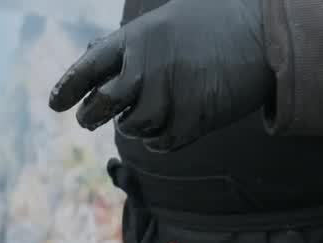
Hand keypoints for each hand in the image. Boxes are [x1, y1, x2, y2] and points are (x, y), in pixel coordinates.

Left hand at [48, 0, 272, 152]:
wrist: (267, 34)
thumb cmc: (213, 25)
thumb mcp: (167, 21)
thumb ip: (131, 43)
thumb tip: (92, 55)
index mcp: (138, 38)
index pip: (90, 66)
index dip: (69, 86)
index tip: (55, 104)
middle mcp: (150, 66)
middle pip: (104, 103)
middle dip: (91, 115)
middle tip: (88, 119)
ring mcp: (172, 92)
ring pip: (133, 126)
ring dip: (135, 125)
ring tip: (147, 112)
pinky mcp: (195, 116)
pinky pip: (162, 142)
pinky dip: (159, 140)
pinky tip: (167, 128)